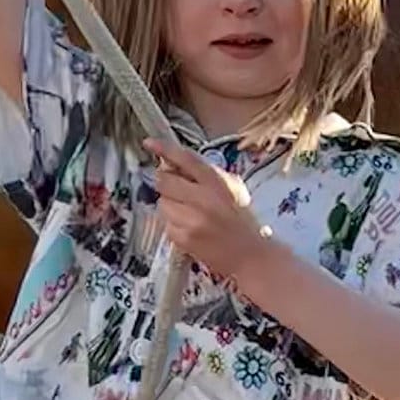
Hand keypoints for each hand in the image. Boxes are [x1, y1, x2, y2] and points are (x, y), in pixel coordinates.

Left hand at [147, 141, 272, 286]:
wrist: (250, 256)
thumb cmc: (242, 222)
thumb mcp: (233, 189)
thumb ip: (207, 175)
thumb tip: (175, 164)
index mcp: (217, 183)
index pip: (185, 159)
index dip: (164, 149)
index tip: (149, 143)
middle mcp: (203, 199)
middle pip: (164, 181)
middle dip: (166, 183)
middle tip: (177, 190)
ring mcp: (191, 220)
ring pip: (162, 203)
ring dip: (170, 205)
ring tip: (189, 214)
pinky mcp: (183, 238)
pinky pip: (165, 224)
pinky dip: (173, 224)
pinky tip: (189, 228)